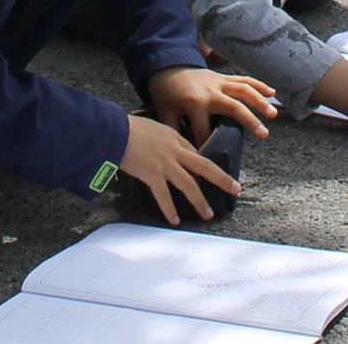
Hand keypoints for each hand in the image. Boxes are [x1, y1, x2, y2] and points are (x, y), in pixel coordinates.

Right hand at [120, 112, 239, 224]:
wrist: (113, 130)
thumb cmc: (126, 127)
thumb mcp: (150, 127)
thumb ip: (160, 139)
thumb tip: (160, 150)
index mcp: (173, 136)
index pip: (194, 152)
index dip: (204, 165)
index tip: (212, 173)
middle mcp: (174, 150)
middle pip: (204, 166)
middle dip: (221, 178)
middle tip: (234, 188)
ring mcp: (165, 163)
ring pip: (189, 184)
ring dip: (199, 201)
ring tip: (208, 214)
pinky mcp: (152, 174)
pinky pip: (164, 196)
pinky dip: (170, 209)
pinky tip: (175, 219)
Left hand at [147, 65, 275, 144]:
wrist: (166, 67)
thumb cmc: (165, 94)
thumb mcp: (165, 114)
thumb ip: (176, 133)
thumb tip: (186, 155)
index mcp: (194, 103)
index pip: (205, 131)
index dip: (209, 146)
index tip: (215, 163)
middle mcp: (210, 92)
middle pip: (233, 107)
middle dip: (249, 120)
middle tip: (264, 134)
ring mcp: (218, 83)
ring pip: (243, 90)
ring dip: (259, 101)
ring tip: (273, 114)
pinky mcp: (223, 77)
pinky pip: (243, 79)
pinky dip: (258, 85)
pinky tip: (273, 93)